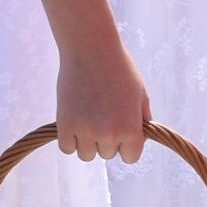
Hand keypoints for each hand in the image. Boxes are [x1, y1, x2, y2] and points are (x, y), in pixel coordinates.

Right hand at [55, 38, 149, 163]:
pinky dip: (70, 138)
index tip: (122, 127)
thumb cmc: (120, 69)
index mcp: (131, 130)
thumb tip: (138, 141)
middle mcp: (109, 135)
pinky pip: (67, 148)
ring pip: (86, 154)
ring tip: (88, 117)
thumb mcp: (141, 95)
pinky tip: (74, 121)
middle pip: (108, 154)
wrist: (91, 48)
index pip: (130, 157)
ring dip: (88, 141)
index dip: (127, 143)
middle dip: (107, 139)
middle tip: (103, 113)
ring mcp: (85, 131)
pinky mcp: (64, 125)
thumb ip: (142, 121)